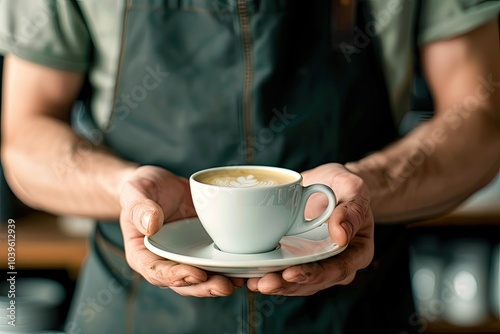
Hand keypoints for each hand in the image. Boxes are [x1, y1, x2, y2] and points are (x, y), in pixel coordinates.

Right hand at [119, 165, 243, 295]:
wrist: (162, 184)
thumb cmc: (143, 188)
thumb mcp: (136, 192)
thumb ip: (140, 208)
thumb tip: (150, 224)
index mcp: (142, 254)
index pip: (157, 271)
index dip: (175, 276)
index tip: (195, 274)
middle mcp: (165, 262)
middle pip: (183, 283)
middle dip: (204, 287)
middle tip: (223, 285)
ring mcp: (186, 258)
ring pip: (202, 278)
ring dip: (219, 282)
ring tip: (238, 282)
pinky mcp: (203, 250)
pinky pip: (215, 263)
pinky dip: (229, 268)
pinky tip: (245, 269)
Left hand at [247, 163, 373, 295]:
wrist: (328, 185)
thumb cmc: (344, 186)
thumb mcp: (353, 189)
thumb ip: (352, 209)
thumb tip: (341, 235)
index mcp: (356, 252)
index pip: (337, 270)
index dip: (314, 275)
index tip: (291, 273)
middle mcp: (335, 263)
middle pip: (312, 282)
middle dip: (286, 285)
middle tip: (264, 283)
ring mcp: (314, 263)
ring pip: (295, 281)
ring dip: (273, 284)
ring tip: (253, 282)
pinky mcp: (296, 258)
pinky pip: (282, 269)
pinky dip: (265, 272)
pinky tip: (247, 274)